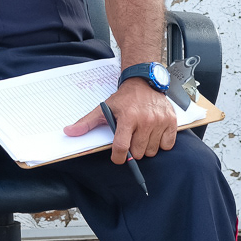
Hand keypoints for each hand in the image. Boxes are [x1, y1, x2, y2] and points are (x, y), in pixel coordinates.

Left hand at [64, 79, 178, 163]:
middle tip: (130, 139)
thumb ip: (86, 122)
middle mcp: (145, 120)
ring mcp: (160, 121)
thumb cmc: (124, 99)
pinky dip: (160, 143)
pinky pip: (167, 145)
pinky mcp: (171, 121)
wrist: (144, 82)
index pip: (122, 147)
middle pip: (138, 152)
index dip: (118, 157)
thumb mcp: (104, 108)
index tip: (117, 157)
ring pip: (152, 151)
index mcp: (128, 117)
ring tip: (142, 135)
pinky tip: (154, 133)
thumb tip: (68, 132)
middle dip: (132, 151)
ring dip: (146, 147)